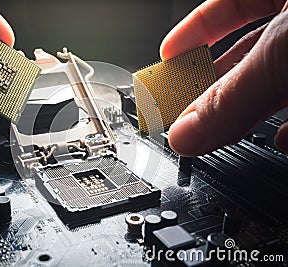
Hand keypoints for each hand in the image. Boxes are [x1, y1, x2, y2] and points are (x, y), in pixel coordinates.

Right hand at [160, 0, 287, 155]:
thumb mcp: (281, 53)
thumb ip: (231, 95)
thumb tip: (185, 132)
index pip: (224, 7)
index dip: (192, 33)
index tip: (169, 58)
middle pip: (246, 57)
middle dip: (216, 89)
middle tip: (188, 114)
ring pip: (274, 83)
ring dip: (251, 116)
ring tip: (229, 134)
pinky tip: (283, 139)